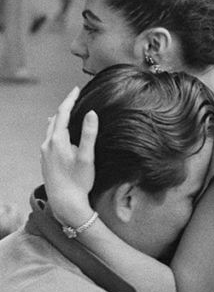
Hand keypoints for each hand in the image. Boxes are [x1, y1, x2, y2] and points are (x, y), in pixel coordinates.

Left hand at [40, 87, 97, 225]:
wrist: (64, 203)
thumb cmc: (78, 182)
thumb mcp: (87, 157)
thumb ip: (89, 134)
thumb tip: (91, 113)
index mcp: (57, 141)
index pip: (63, 113)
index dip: (70, 99)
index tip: (76, 89)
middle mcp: (47, 144)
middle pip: (55, 119)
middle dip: (65, 107)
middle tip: (75, 97)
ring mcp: (44, 152)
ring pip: (51, 129)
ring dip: (59, 119)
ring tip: (69, 112)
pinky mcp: (45, 160)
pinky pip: (49, 138)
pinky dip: (56, 130)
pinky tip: (61, 133)